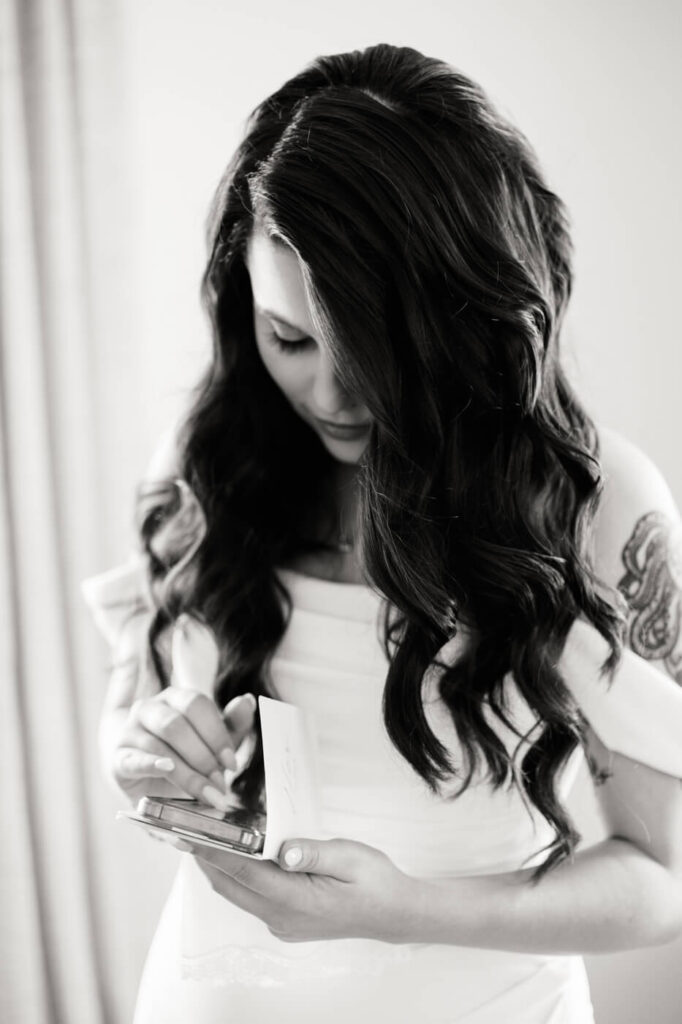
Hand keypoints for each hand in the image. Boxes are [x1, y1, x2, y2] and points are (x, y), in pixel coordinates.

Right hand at [113, 691, 256, 807]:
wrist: (149, 781)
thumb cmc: (185, 755)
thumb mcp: (213, 741)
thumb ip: (231, 723)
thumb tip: (248, 701)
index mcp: (175, 697)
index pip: (197, 704)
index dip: (216, 733)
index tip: (231, 763)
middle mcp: (149, 708)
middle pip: (177, 724)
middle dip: (203, 756)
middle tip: (220, 783)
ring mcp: (130, 731)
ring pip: (159, 745)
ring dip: (187, 772)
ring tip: (206, 793)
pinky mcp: (119, 758)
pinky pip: (134, 759)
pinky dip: (152, 764)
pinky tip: (167, 770)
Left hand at [186, 837, 419, 943]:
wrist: (393, 913)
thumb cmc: (374, 882)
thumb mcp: (350, 858)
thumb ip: (314, 853)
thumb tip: (283, 849)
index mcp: (297, 901)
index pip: (244, 873)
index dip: (214, 853)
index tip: (191, 836)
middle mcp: (283, 917)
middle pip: (232, 887)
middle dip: (208, 859)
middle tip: (189, 830)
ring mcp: (283, 923)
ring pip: (239, 894)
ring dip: (221, 868)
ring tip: (208, 838)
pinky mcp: (287, 922)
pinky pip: (252, 898)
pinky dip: (239, 877)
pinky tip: (241, 855)